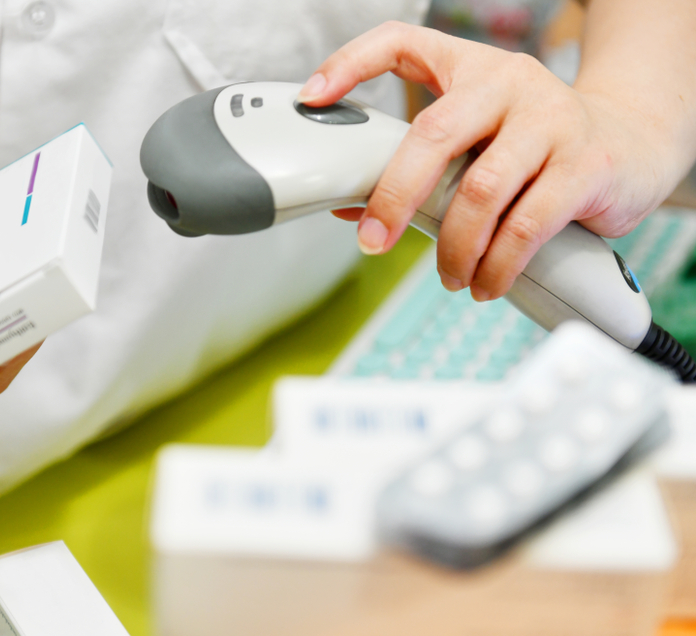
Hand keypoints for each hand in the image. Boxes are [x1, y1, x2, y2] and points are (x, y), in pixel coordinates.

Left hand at [298, 21, 690, 300]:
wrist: (632, 145)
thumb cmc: (538, 145)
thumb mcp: (477, 141)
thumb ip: (422, 167)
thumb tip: (353, 209)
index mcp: (471, 70)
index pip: (401, 43)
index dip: (351, 63)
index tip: (313, 97)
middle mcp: (509, 83)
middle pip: (433, 134)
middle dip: (394, 197)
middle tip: (374, 242)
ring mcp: (551, 119)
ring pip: (480, 191)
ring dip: (453, 247)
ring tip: (448, 277)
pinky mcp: (584, 164)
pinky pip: (525, 226)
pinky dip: (497, 265)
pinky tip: (486, 282)